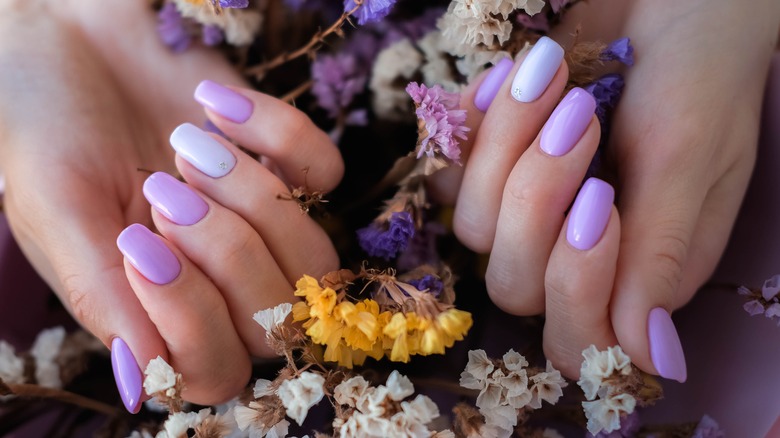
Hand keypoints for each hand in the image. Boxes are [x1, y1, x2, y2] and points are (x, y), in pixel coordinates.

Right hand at [0, 1, 340, 408]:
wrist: (68, 40)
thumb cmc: (47, 131)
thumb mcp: (58, 215)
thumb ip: (103, 298)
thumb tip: (146, 383)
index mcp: (157, 311)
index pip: (215, 369)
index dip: (192, 319)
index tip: (138, 241)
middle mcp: (220, 282)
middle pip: (277, 319)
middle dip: (228, 250)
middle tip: (162, 185)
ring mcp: (264, 228)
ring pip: (316, 257)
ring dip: (254, 195)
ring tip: (183, 140)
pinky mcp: (291, 166)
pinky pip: (326, 173)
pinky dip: (278, 133)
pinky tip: (212, 101)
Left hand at [430, 0, 778, 380]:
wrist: (668, 0)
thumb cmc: (698, 77)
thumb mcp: (692, 161)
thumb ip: (663, 256)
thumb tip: (648, 359)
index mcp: (634, 271)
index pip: (578, 339)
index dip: (575, 289)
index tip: (602, 200)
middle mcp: (571, 253)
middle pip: (512, 283)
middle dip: (535, 198)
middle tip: (581, 117)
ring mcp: (521, 209)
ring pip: (470, 223)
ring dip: (507, 143)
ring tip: (555, 75)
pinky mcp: (485, 161)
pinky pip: (443, 167)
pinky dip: (474, 120)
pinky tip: (516, 74)